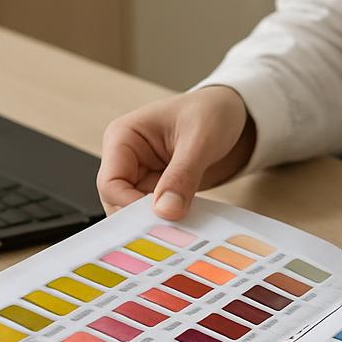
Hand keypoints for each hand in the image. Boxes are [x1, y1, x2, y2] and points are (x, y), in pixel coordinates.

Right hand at [97, 86, 255, 218]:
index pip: (110, 183)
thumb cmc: (211, 112)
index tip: (160, 219)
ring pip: (135, 213)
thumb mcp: (200, 139)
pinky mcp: (158, 189)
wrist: (231, 113)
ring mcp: (141, 175)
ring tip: (184, 225)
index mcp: (123, 137)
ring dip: (158, 221)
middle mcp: (126, 159)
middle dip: (143, 218)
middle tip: (173, 229)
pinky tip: (188, 221)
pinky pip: (156, 213)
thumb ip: (182, 175)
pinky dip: (170, 220)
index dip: (129, 206)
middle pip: (117, 202)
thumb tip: (166, 210)